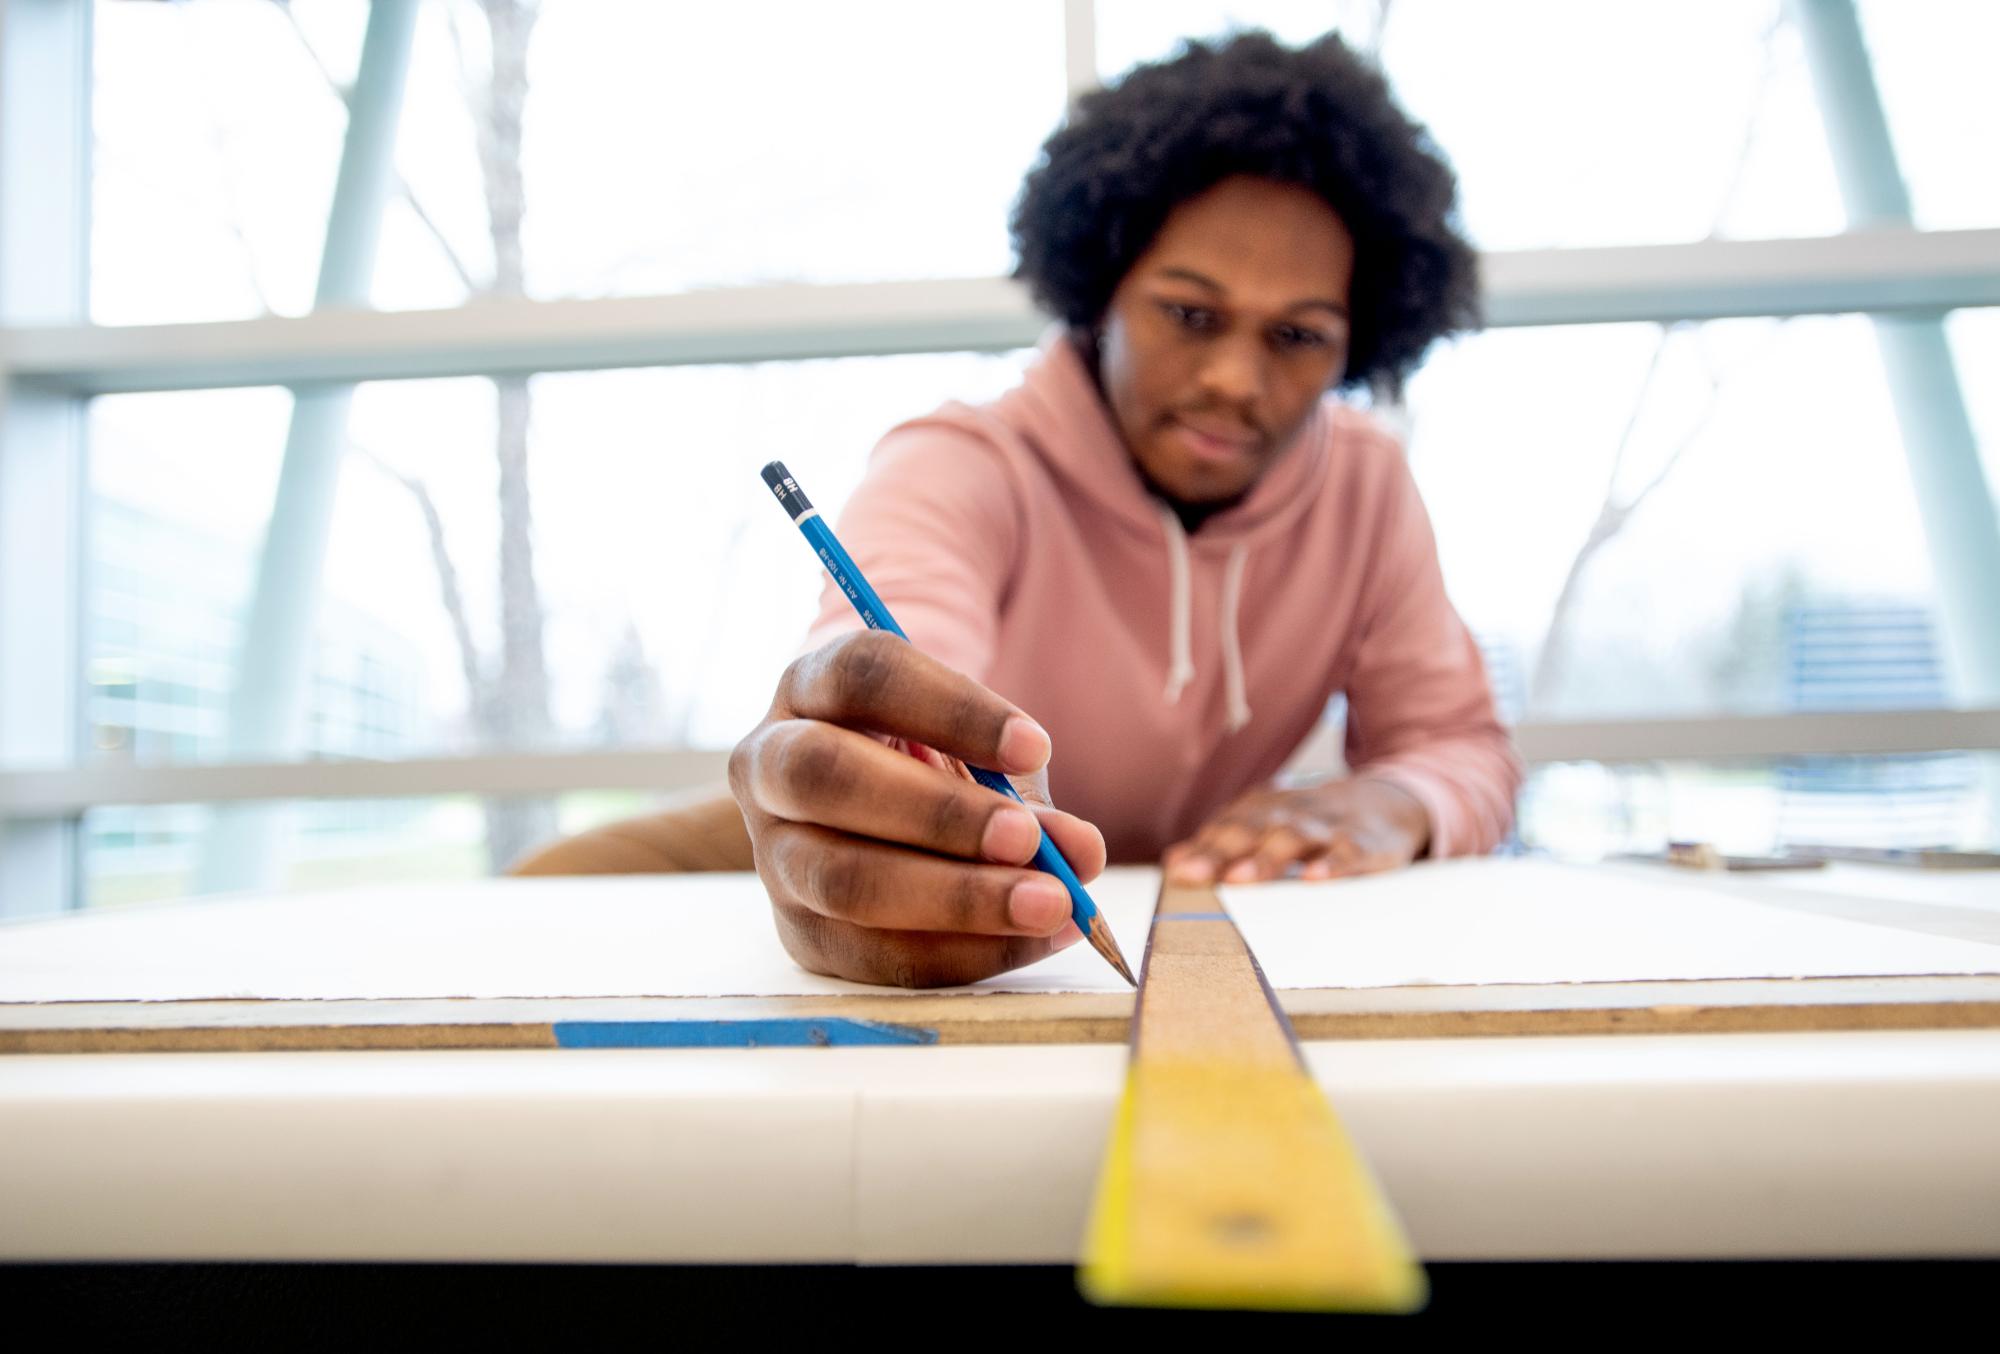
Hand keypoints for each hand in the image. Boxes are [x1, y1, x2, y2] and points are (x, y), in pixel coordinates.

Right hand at [729, 630, 1107, 987]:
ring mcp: (771, 853)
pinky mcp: (796, 931)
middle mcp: (768, 762)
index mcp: (810, 686)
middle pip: (826, 776)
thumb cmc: (927, 763)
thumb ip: (1020, 790)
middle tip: (1027, 839)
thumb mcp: (972, 751)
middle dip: (936, 814)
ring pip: (842, 879)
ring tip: (1047, 904)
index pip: (864, 675)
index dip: (950, 710)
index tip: (1036, 747)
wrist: (871, 811)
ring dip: (954, 899)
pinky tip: (1028, 940)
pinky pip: (871, 955)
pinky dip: (960, 953)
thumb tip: (1078, 852)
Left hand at [1162, 777, 1429, 884]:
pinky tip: (1314, 878)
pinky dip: (1332, 864)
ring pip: (1295, 836)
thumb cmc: (1317, 822)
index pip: (1229, 825)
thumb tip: (1172, 862)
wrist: (1393, 801)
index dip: (1202, 847)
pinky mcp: (1367, 844)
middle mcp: (1294, 812)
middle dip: (1222, 850)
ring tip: (1240, 878)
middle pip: (1253, 827)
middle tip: (1193, 875)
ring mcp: (1331, 826)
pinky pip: (1349, 853)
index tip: (1176, 872)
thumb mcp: (1271, 824)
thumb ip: (1224, 843)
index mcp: (1268, 808)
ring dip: (1266, 857)